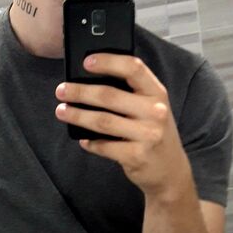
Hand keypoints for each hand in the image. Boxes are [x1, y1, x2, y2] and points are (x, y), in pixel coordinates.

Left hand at [55, 54, 191, 202]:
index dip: (108, 61)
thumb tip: (91, 78)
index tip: (86, 61)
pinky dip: (90, 142)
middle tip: (62, 90)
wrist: (171, 171)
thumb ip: (130, 91)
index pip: (133, 67)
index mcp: (157, 92)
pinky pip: (105, 146)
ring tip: (62, 111)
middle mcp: (155, 111)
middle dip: (80, 92)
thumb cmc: (153, 131)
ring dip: (78, 115)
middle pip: (109, 95)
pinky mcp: (138, 156)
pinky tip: (83, 140)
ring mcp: (148, 135)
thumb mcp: (151, 106)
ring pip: (103, 120)